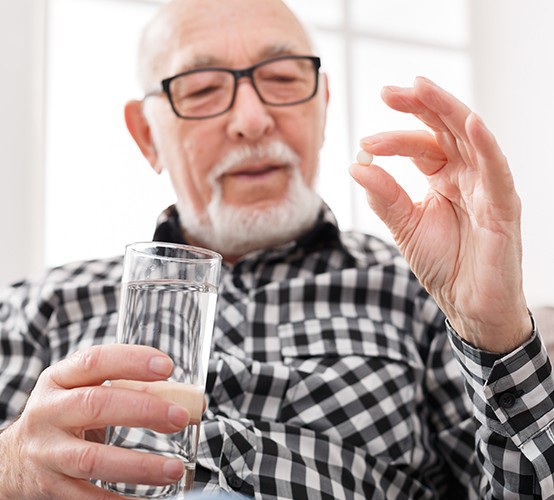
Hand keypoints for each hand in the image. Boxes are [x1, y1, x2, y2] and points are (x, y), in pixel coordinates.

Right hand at [0, 345, 189, 498]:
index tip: (167, 367)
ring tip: (174, 469)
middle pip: (95, 405)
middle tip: (180, 417)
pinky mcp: (49, 487)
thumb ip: (132, 388)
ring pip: (91, 459)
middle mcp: (48, 412)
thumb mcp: (86, 389)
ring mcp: (46, 451)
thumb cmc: (66, 413)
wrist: (14, 456)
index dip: (131, 361)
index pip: (95, 361)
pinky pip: (86, 498)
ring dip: (138, 465)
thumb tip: (191, 401)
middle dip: (143, 410)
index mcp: (60, 378)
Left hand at [350, 77, 530, 352]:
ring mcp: (487, 188)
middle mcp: (467, 176)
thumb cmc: (443, 266)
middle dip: (420, 106)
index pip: (421, 145)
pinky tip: (468, 124)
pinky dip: (485, 146)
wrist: (468, 306)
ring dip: (447, 111)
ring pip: (471, 138)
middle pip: (446, 129)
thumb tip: (357, 166)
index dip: (394, 139)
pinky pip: (497, 171)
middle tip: (388, 92)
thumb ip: (385, 198)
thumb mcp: (406, 228)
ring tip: (420, 89)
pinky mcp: (504, 207)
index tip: (364, 144)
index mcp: (444, 178)